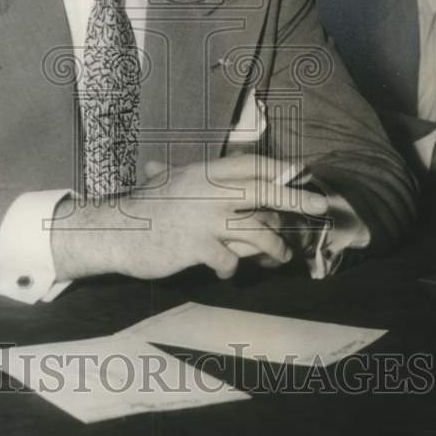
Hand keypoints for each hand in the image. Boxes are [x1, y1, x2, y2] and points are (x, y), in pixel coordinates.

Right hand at [139, 156, 326, 271]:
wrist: (114, 232)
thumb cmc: (139, 209)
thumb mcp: (157, 183)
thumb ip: (166, 174)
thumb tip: (157, 166)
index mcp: (202, 173)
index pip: (249, 164)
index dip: (277, 167)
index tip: (300, 171)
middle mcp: (207, 192)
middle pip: (262, 191)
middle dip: (295, 198)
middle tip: (321, 205)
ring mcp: (204, 220)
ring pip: (255, 231)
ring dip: (273, 247)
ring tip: (281, 257)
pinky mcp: (197, 247)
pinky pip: (229, 260)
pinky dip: (232, 269)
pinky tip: (227, 272)